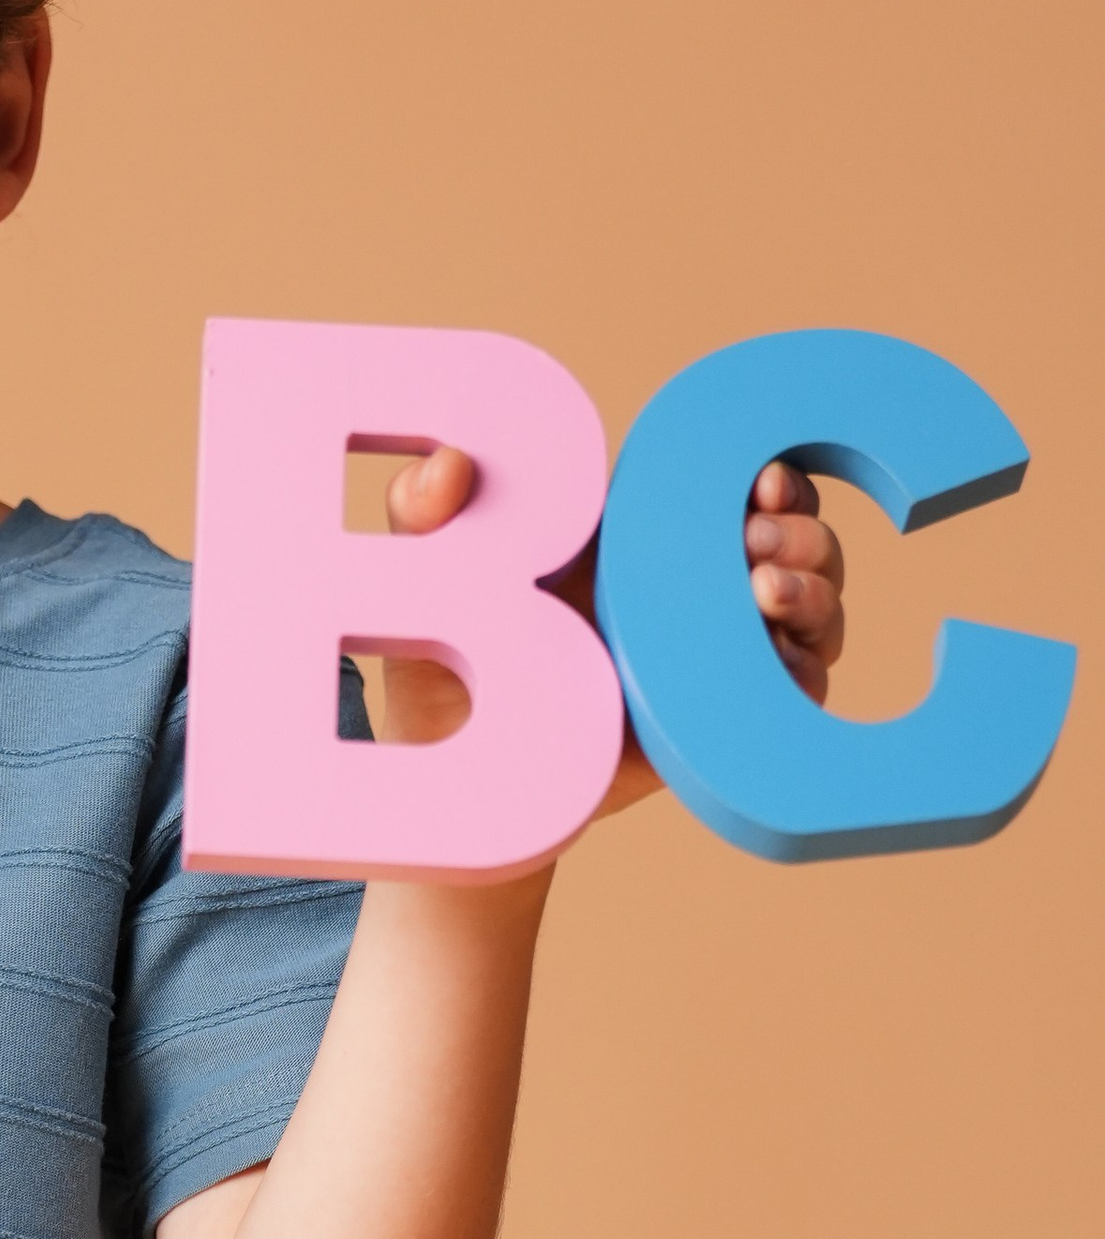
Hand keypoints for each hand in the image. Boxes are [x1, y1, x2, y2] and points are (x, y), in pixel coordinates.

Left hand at [377, 444, 846, 821]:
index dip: (774, 479)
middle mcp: (695, 583)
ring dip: (814, 596)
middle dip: (803, 537)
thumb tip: (446, 463)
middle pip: (800, 540)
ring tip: (765, 599)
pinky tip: (781, 664)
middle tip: (757, 552)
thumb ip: (422, 512)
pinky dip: (806, 672)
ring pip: (817, 607)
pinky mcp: (723, 712)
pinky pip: (800, 688)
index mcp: (643, 531)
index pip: (739, 485)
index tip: (763, 486)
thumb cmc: (446, 665)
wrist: (466, 774)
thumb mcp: (434, 580)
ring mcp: (717, 649)